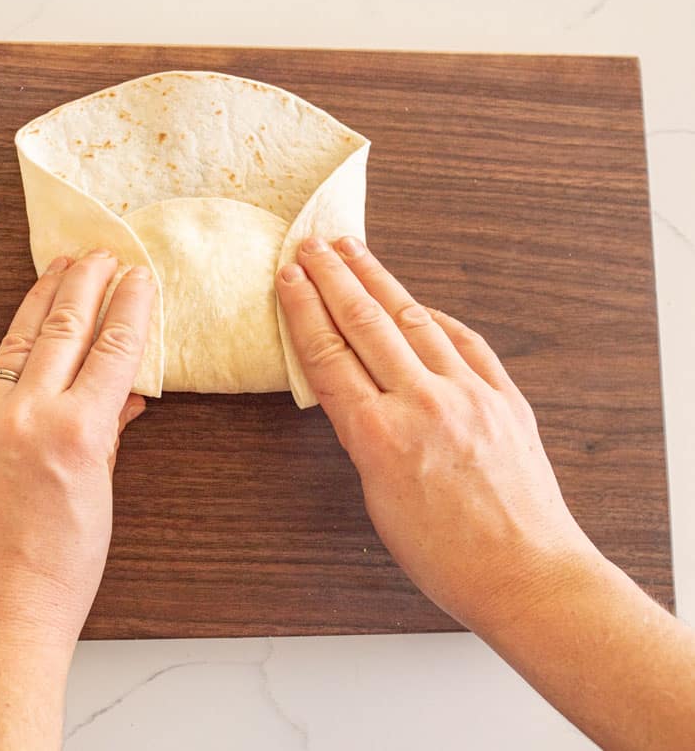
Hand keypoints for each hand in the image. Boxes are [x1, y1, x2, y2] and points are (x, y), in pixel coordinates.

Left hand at [0, 251, 154, 654]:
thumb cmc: (60, 572)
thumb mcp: (100, 497)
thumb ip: (109, 437)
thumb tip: (124, 401)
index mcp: (75, 434)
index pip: (113, 352)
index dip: (132, 309)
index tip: (141, 277)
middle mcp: (25, 417)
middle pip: (63, 330)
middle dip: (86, 284)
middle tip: (102, 253)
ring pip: (18, 343)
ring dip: (43, 301)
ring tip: (61, 268)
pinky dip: (16, 351)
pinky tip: (28, 334)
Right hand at [276, 236, 595, 630]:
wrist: (526, 573)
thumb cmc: (446, 555)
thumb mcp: (378, 499)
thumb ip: (364, 437)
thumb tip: (359, 397)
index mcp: (378, 436)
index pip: (328, 354)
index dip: (304, 309)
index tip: (290, 276)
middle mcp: (421, 403)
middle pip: (364, 322)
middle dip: (334, 276)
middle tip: (313, 243)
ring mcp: (468, 394)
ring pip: (413, 319)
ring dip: (379, 280)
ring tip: (355, 250)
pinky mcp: (504, 396)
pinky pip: (465, 341)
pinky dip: (437, 317)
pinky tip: (419, 302)